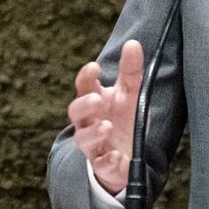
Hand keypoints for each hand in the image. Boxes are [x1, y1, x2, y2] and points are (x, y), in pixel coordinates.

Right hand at [67, 40, 143, 195]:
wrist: (125, 156)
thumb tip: (133, 43)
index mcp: (94, 101)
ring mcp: (93, 144)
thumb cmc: (123, 119)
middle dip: (84, 105)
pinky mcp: (102, 165)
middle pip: (76, 112)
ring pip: (84, 139)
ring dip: (94, 132)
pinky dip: (107, 161)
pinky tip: (116, 156)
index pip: (84, 87)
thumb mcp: (130, 94)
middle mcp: (88, 122)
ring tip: (107, 126)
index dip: (86, 77)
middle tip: (97, 99)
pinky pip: (101, 165)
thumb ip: (131, 71)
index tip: (94, 67)